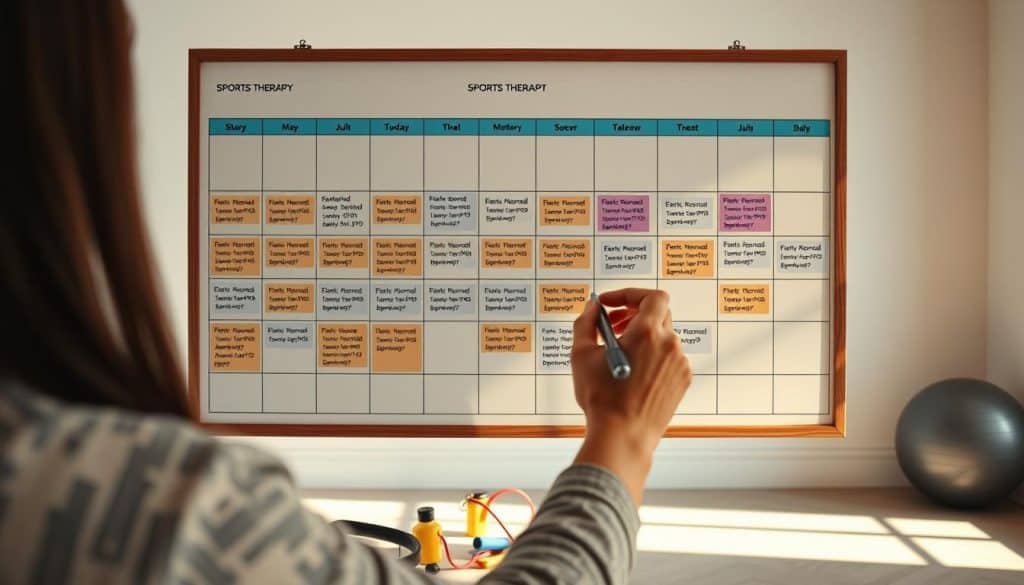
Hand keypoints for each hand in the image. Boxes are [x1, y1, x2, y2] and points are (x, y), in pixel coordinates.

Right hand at [571, 288, 692, 504]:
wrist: (623, 436)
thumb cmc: (603, 400)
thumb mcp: (582, 356)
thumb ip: (586, 323)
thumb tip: (592, 308)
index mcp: (647, 333)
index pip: (651, 296)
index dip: (630, 294)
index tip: (611, 303)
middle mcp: (669, 345)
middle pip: (657, 314)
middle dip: (633, 314)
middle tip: (614, 325)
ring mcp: (679, 363)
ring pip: (662, 337)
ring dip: (642, 338)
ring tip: (620, 354)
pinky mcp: (682, 381)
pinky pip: (668, 358)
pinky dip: (652, 357)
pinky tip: (633, 373)